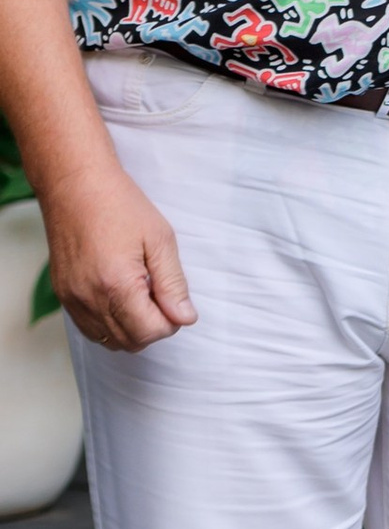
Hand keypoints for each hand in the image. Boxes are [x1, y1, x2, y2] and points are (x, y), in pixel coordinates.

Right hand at [41, 166, 195, 350]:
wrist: (75, 186)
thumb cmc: (119, 205)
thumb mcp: (160, 239)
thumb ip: (173, 284)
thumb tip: (185, 318)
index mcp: (116, 284)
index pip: (150, 332)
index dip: (171, 322)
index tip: (174, 300)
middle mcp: (89, 298)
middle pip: (131, 342)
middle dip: (153, 327)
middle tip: (160, 295)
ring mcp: (72, 299)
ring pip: (109, 341)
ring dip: (132, 328)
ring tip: (140, 294)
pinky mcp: (63, 295)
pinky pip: (90, 329)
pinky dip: (110, 324)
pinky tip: (121, 297)